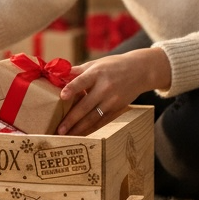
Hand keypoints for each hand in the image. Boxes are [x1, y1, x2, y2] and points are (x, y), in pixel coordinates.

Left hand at [56, 47, 171, 134]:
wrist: (140, 71)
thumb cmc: (113, 65)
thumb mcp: (96, 63)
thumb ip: (78, 71)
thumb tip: (58, 76)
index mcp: (97, 73)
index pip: (82, 81)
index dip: (72, 88)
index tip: (62, 96)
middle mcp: (104, 88)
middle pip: (86, 105)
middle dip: (71, 119)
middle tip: (59, 129)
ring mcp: (112, 100)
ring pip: (93, 117)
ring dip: (79, 128)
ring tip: (67, 135)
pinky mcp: (117, 108)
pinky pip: (102, 121)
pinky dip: (91, 128)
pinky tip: (82, 134)